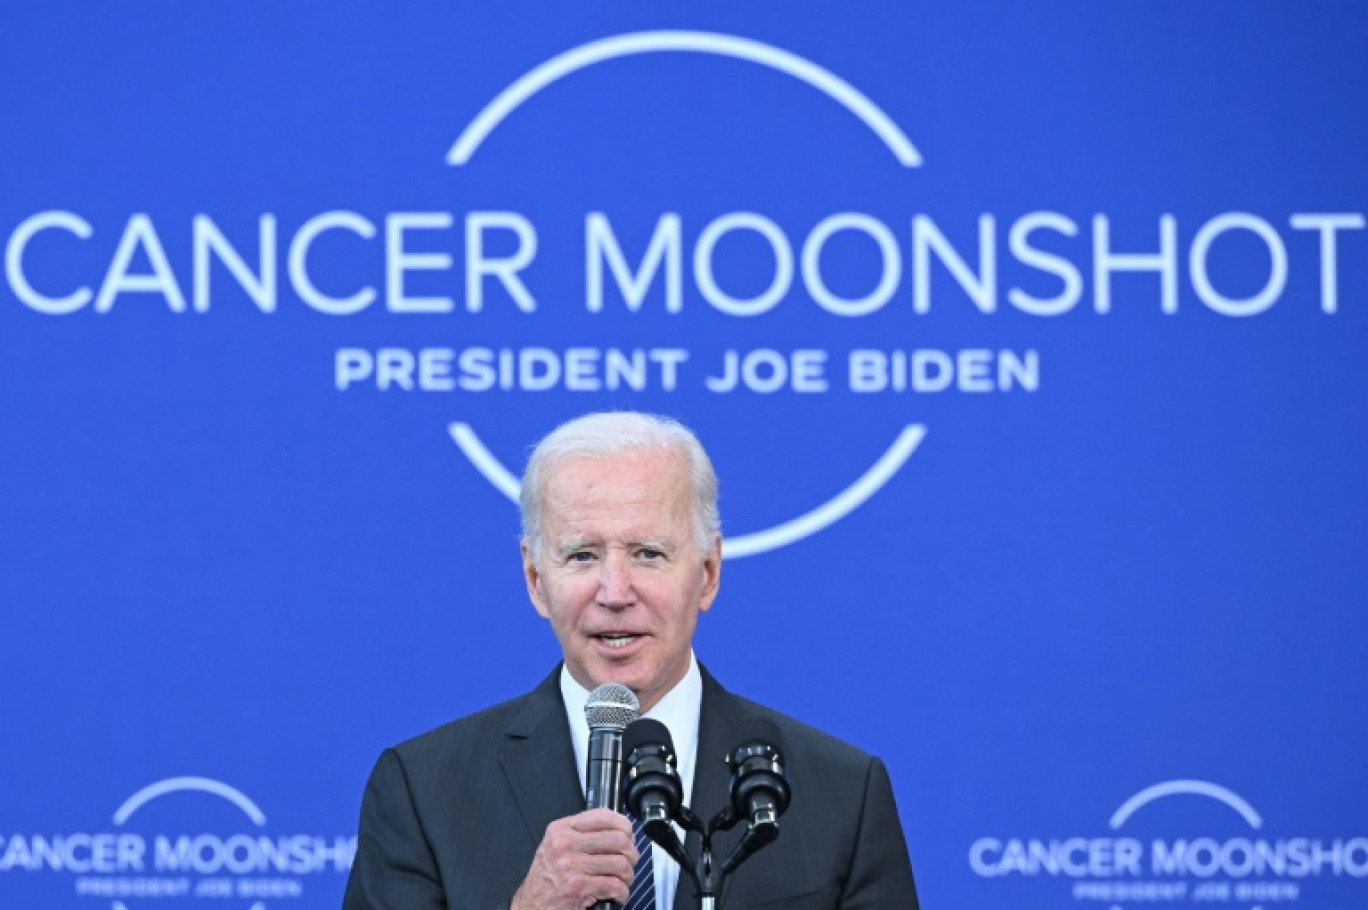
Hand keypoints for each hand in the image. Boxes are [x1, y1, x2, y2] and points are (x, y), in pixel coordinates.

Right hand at [511, 808, 637, 909]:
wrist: (530, 906)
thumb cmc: (546, 879)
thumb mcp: (556, 846)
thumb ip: (581, 834)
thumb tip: (617, 830)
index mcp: (561, 829)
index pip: (603, 815)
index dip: (624, 826)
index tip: (628, 836)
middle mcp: (565, 844)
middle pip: (618, 839)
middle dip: (631, 854)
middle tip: (628, 863)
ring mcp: (571, 865)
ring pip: (621, 864)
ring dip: (628, 876)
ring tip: (622, 881)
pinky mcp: (578, 887)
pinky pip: (615, 886)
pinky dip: (622, 893)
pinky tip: (616, 895)